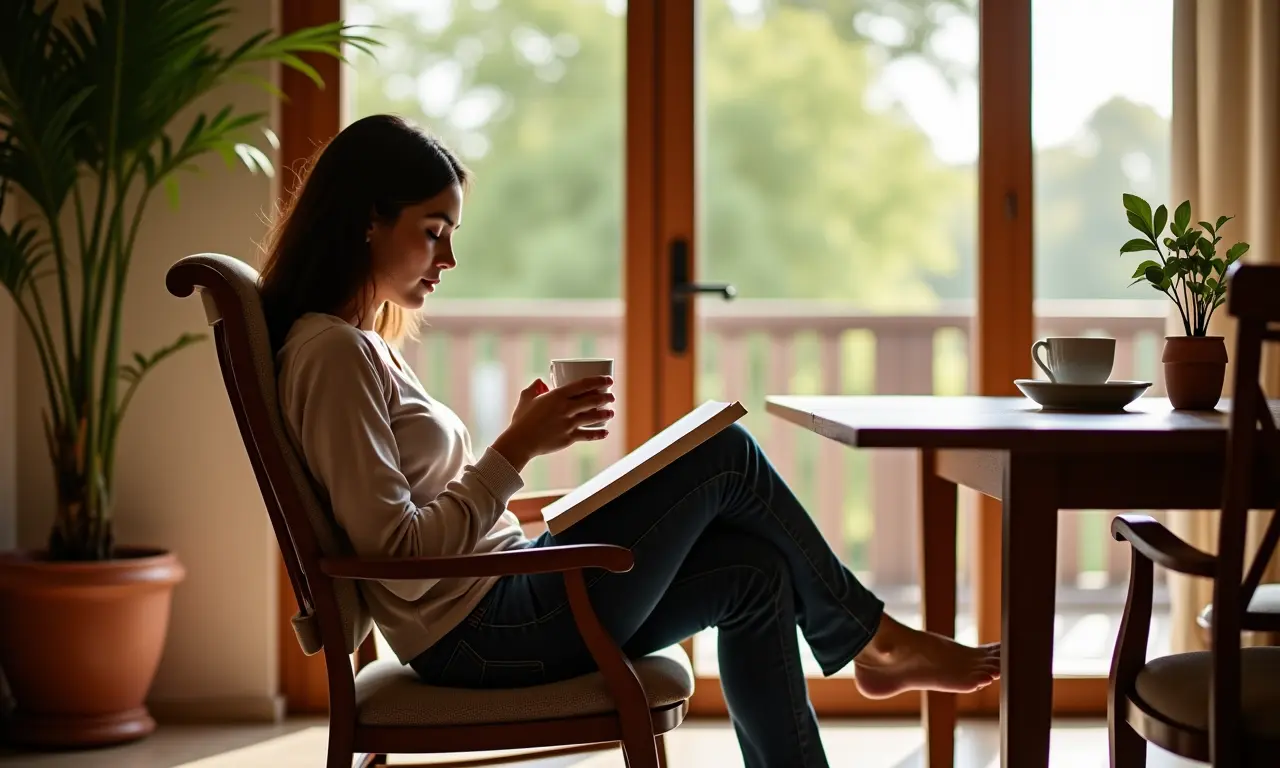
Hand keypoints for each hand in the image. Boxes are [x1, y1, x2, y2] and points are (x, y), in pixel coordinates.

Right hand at [491, 376, 614, 470]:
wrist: (520, 442)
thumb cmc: (522, 420)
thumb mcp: (526, 399)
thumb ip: (534, 388)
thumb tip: (540, 382)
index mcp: (557, 396)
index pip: (583, 385)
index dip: (598, 381)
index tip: (608, 380)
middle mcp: (565, 408)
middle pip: (592, 400)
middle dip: (605, 397)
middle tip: (611, 397)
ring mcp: (568, 424)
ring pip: (592, 417)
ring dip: (605, 414)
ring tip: (611, 412)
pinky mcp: (569, 438)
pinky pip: (587, 435)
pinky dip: (598, 434)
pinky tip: (606, 432)